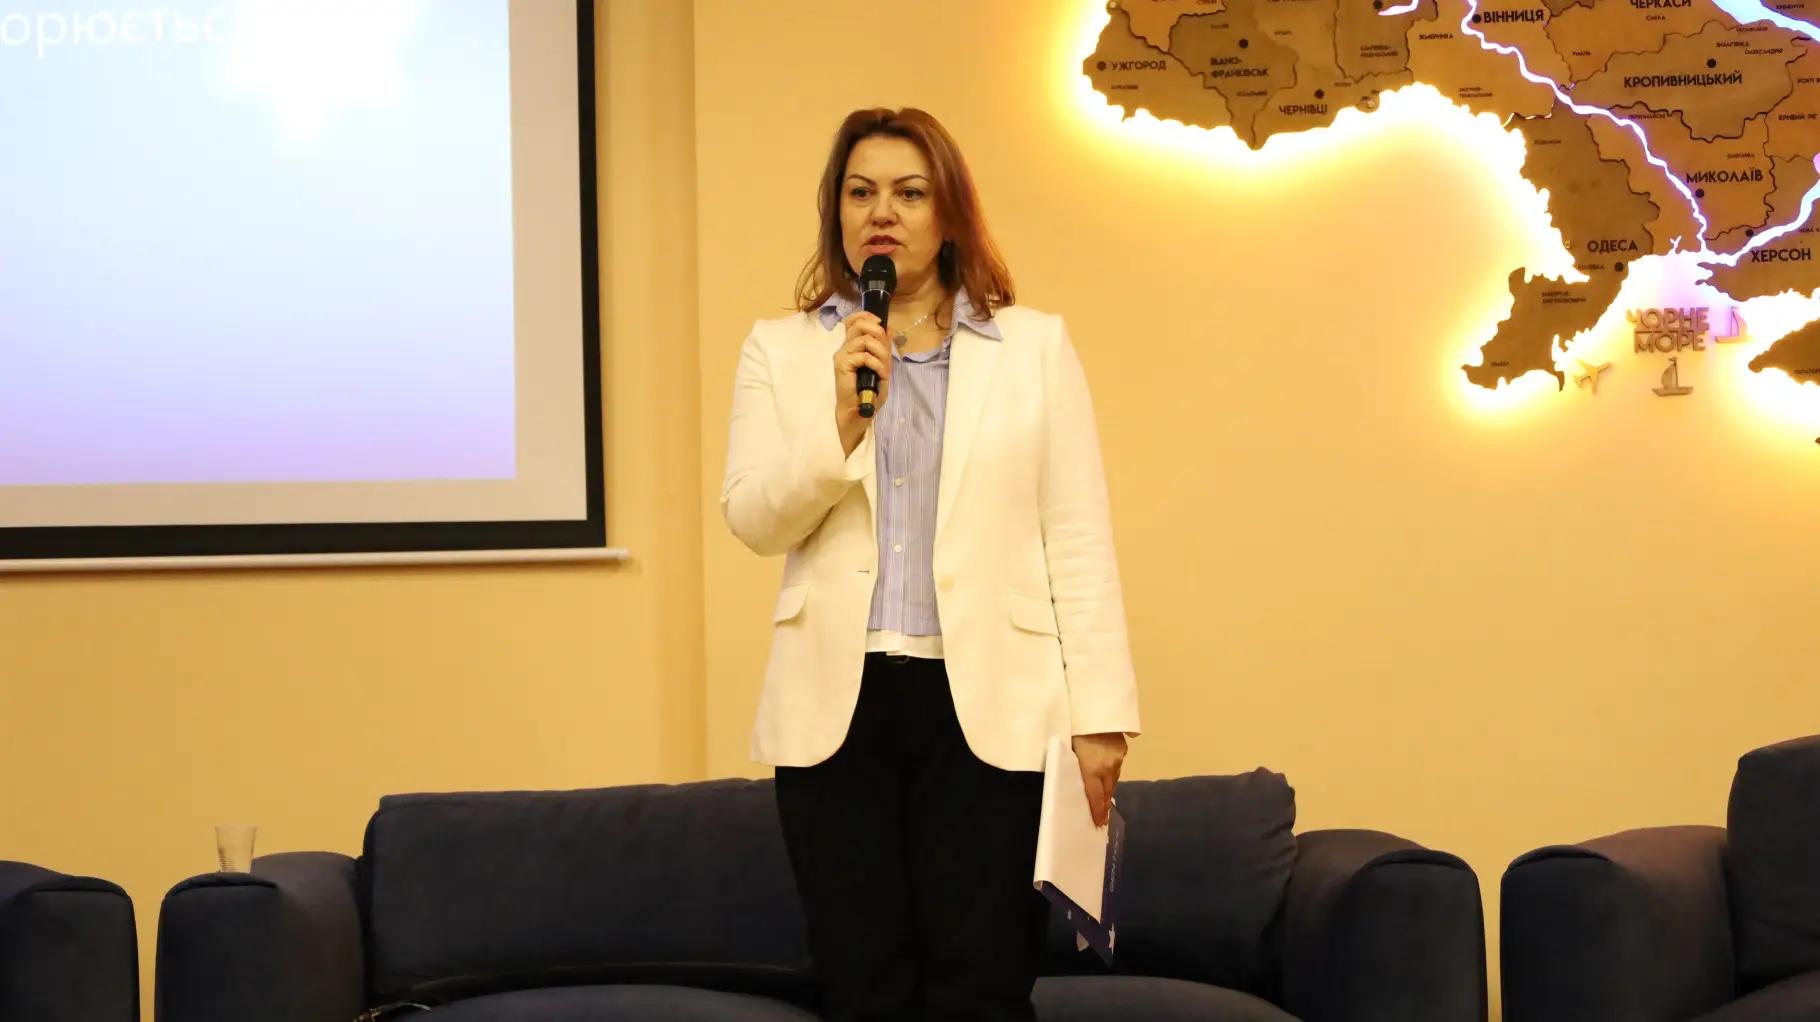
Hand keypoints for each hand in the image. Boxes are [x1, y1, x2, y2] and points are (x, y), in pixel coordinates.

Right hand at [834, 311, 890, 455]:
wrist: (858, 412)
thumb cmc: (868, 393)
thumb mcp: (881, 366)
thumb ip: (883, 348)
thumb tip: (889, 328)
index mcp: (852, 346)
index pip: (853, 321)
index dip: (866, 316)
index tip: (880, 322)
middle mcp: (844, 348)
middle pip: (857, 324)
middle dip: (877, 331)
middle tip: (885, 348)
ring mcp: (842, 356)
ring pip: (863, 339)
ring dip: (880, 351)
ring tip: (884, 367)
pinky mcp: (842, 365)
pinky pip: (864, 356)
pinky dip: (877, 363)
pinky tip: (880, 374)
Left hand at [1073, 732, 1127, 827]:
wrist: (1095, 705)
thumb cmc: (1074, 727)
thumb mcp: (1068, 749)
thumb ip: (1073, 766)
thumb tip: (1077, 779)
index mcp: (1092, 769)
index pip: (1095, 796)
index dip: (1098, 812)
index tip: (1100, 823)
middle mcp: (1108, 767)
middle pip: (1107, 790)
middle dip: (1104, 803)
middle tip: (1102, 816)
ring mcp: (1117, 757)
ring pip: (1114, 778)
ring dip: (1108, 788)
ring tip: (1105, 797)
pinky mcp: (1122, 748)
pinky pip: (1117, 766)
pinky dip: (1112, 774)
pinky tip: (1109, 775)